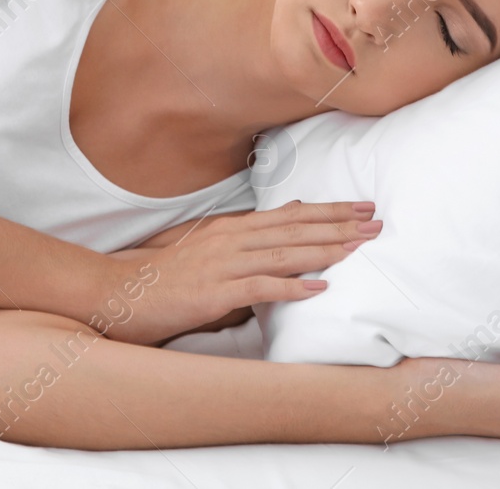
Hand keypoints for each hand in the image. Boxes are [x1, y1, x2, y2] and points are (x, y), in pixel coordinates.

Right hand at [95, 200, 379, 346]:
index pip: (290, 215)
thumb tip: (288, 217)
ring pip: (283, 253)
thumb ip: (248, 235)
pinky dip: (290, 286)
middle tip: (376, 221)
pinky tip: (317, 287)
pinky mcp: (214, 292)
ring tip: (359, 247)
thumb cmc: (168, 277)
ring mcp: (222, 265)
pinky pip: (259, 287)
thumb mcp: (210, 246)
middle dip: (338, 224)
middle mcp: (231, 239)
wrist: (123, 292)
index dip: (329, 210)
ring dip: (324, 250)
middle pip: (294, 229)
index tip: (362, 207)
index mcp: (232, 228)